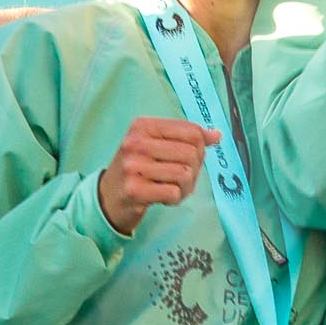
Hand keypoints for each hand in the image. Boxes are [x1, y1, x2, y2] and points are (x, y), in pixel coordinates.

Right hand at [96, 117, 221, 234]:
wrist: (109, 195)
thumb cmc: (138, 168)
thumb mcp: (157, 145)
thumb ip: (186, 138)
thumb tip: (216, 135)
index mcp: (142, 126)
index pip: (192, 131)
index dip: (200, 148)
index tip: (189, 158)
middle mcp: (135, 143)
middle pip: (191, 153)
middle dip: (193, 170)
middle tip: (181, 177)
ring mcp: (132, 166)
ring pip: (185, 174)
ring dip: (185, 187)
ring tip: (171, 187)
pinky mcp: (134, 190)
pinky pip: (174, 192)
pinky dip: (174, 198)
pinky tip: (163, 197)